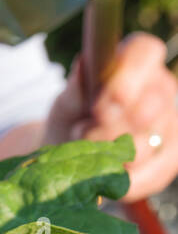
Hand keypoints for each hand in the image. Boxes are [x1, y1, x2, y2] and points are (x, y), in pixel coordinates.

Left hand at [44, 34, 177, 200]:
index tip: (100, 104)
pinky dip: (127, 182)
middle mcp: (159, 88)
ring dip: (108, 156)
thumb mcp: (65, 105)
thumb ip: (75, 91)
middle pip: (147, 107)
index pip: (146, 52)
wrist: (71, 158)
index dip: (126, 76)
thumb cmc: (72, 121)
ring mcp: (169, 123)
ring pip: (146, 144)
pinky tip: (108, 182)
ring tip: (89, 153)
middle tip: (83, 133)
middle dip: (109, 128)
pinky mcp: (169, 158)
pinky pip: (155, 173)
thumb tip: (82, 66)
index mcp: (135, 62)